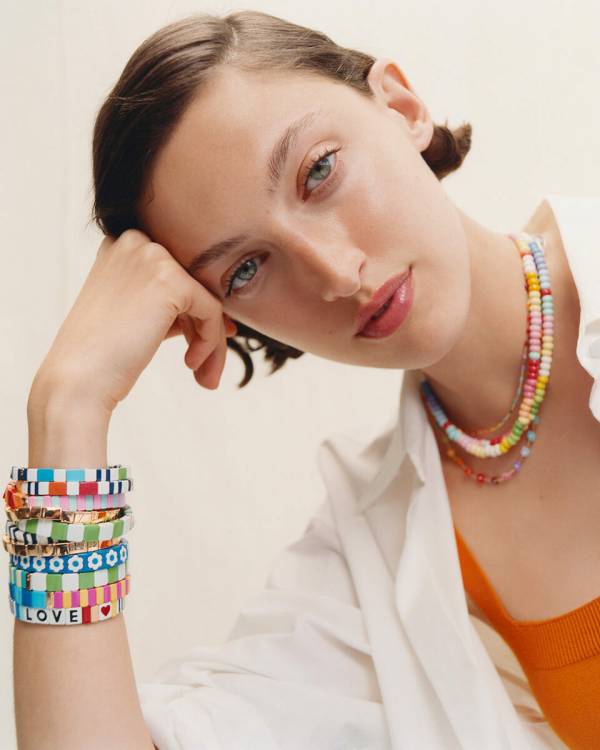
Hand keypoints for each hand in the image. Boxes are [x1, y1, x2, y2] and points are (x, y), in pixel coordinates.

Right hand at [31, 229, 237, 415]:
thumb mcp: (136, 315)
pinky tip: (191, 364)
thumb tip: (221, 319)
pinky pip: (211, 311)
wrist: (78, 379)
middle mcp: (136, 241)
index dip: (191, 313)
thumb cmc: (101, 355)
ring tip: (205, 376)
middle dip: (205, 328)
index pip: (176, 275)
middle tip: (205, 368)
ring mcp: (153, 257)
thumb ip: (171, 307)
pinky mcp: (172, 280)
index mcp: (121, 245)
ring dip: (212, 341)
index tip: (199, 345)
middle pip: (194, 284)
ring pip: (207, 298)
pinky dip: (210, 342)